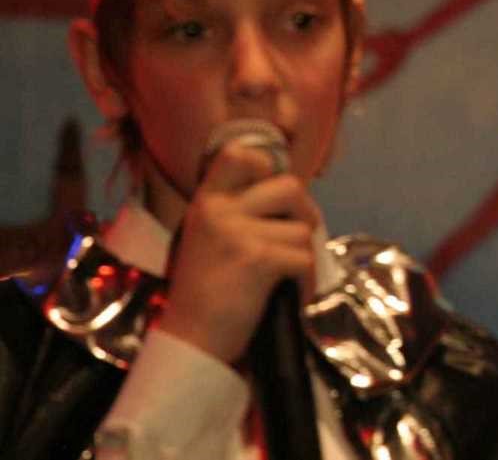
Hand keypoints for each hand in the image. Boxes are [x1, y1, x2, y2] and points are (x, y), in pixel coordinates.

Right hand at [156, 142, 320, 365]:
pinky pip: (305, 259)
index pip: (239, 154)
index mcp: (206, 202)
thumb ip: (240, 213)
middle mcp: (218, 211)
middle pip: (290, 186)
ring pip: (302, 229)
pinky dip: (305, 282)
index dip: (266, 164)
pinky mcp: (256, 259)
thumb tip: (293, 194)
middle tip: (297, 242)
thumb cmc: (207, 295)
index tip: (273, 190)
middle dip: (305, 214)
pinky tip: (287, 296)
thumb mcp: (210, 239)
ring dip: (305, 257)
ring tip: (286, 279)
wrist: (191, 343)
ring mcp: (236, 233)